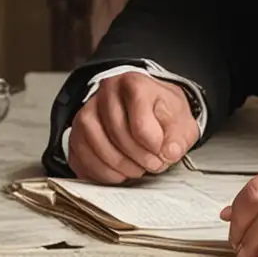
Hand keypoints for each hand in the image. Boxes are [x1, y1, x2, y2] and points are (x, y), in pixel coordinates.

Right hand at [67, 72, 200, 183]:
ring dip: (117, 165)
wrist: (145, 108)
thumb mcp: (181, 121)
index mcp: (135, 83)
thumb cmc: (160, 113)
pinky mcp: (76, 131)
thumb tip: (169, 153)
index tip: (163, 153)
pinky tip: (118, 173)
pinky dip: (99, 171)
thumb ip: (179, 137)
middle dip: (137, 157)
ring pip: (93, 143)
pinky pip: (80, 156)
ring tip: (136, 170)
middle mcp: (106, 92)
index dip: (154, 146)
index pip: (140, 122)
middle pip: (116, 132)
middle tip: (152, 165)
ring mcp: (87, 111)